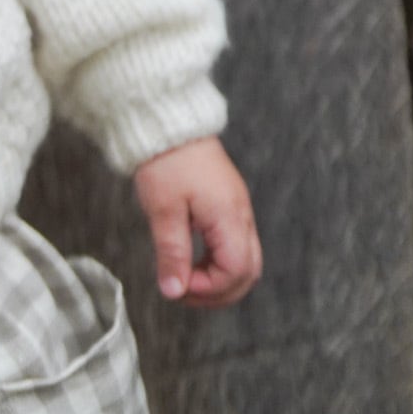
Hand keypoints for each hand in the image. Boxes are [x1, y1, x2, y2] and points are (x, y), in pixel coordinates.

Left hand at [133, 136, 260, 307]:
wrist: (168, 120)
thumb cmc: (166, 159)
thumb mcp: (164, 209)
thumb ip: (172, 253)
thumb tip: (174, 291)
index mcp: (229, 216)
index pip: (235, 271)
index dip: (208, 288)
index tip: (177, 285)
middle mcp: (241, 214)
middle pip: (248, 271)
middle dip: (219, 292)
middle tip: (184, 293)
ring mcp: (237, 208)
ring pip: (245, 259)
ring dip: (219, 278)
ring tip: (185, 279)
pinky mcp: (228, 202)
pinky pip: (235, 243)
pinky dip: (217, 261)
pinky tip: (192, 259)